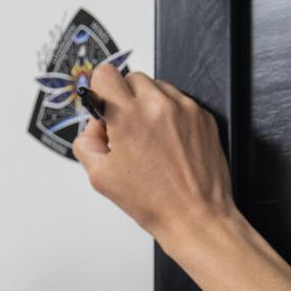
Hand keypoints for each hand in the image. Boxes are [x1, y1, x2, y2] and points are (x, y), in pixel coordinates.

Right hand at [72, 65, 236, 240]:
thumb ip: (86, 142)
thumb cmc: (154, 202)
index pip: (105, 73)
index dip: (101, 90)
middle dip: (125, 99)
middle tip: (127, 128)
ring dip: (149, 104)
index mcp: (127, 117)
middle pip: (131, 77)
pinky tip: (170, 142)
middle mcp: (157, 106)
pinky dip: (172, 115)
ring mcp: (184, 108)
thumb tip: (93, 126)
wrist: (195, 216)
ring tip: (151, 137)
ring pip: (157, 87)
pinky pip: (180, 101)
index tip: (105, 106)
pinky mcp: (203, 116)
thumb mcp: (100, 177)